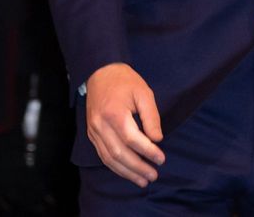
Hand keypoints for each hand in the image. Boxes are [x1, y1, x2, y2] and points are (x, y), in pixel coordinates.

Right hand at [84, 63, 164, 186]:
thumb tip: (157, 139)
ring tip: (143, 180)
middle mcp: (100, 125)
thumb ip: (151, 117)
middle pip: (119, 153)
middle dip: (137, 167)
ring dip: (126, 172)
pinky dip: (116, 166)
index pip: (132, 139)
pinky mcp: (92, 134)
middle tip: (153, 175)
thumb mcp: (144, 93)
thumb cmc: (125, 82)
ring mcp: (94, 131)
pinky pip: (103, 155)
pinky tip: (127, 172)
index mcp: (114, 113)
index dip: (147, 151)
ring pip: (109, 158)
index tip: (161, 158)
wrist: (100, 73)